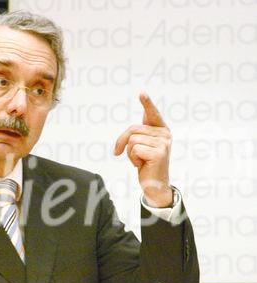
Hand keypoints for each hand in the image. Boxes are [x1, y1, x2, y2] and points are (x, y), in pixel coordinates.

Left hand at [114, 92, 172, 206]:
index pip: (152, 114)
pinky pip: (134, 150)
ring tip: (140, 160)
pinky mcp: (159, 153)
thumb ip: (138, 135)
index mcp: (161, 130)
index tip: (142, 93)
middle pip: (132, 129)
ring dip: (130, 153)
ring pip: (132, 140)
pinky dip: (133, 159)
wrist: (154, 184)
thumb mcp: (141, 146)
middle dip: (122, 142)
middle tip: (122, 153)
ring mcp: (163, 143)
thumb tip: (129, 134)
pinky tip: (142, 164)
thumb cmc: (146, 164)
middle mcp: (165, 134)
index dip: (147, 103)